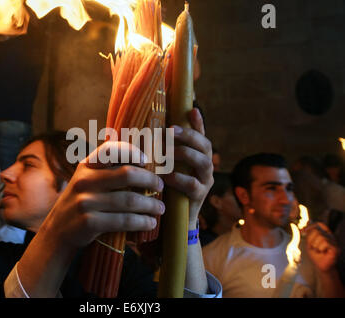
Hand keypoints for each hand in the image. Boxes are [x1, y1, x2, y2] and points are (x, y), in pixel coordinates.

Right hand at [40, 141, 164, 250]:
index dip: (132, 152)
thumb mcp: (86, 181)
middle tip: (160, 186)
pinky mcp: (89, 222)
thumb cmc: (81, 202)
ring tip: (160, 208)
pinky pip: (124, 221)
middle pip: (127, 174)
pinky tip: (150, 222)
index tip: (146, 161)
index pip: (110, 150)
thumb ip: (106, 171)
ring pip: (129, 200)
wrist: (57, 231)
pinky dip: (142, 222)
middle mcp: (85, 181)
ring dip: (150, 205)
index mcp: (86, 166)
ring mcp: (86, 201)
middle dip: (150, 180)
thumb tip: (143, 164)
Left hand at [162, 108, 213, 223]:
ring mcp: (205, 181)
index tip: (192, 109)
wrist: (172, 219)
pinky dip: (179, 178)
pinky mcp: (200, 196)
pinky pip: (193, 184)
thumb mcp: (162, 166)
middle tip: (171, 130)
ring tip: (168, 152)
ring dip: (185, 154)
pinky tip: (166, 176)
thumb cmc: (165, 187)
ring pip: (204, 162)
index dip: (198, 122)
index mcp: (196, 155)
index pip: (200, 135)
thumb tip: (139, 132)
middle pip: (205, 145)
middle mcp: (204, 165)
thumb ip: (157, 151)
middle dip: (189, 135)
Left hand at [304, 222, 339, 272]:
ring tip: (318, 250)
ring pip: (321, 236)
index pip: (319, 224)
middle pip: (317, 230)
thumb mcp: (309, 242)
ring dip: (315, 245)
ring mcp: (334, 242)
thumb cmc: (315, 254)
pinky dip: (320, 248)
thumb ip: (308, 234)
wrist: (320, 266)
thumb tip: (305, 225)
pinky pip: (325, 242)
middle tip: (313, 247)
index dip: (310, 226)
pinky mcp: (336, 248)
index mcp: (325, 233)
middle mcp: (331, 236)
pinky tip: (322, 252)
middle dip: (311, 239)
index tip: (303, 232)